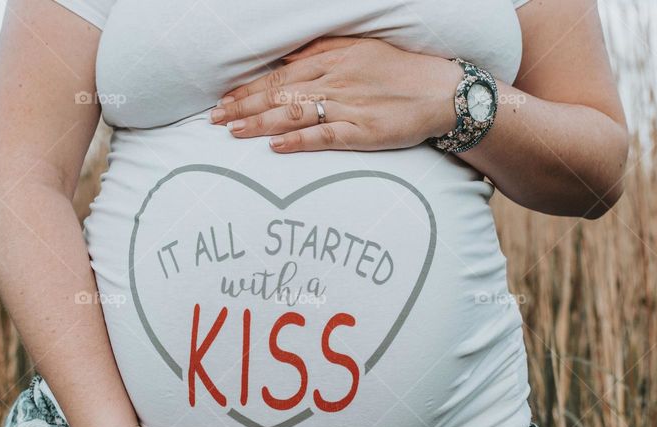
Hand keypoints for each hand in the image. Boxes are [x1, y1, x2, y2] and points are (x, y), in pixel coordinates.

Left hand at [210, 36, 460, 152]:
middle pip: (279, 93)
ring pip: (294, 113)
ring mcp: (348, 107)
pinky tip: (276, 147)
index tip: (224, 99)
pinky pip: (325, 137)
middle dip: (243, 106)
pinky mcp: (363, 132)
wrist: (441, 92)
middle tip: (214, 119)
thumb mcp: (359, 48)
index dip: (248, 88)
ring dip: (261, 123)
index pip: (279, 74)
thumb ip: (323, 51)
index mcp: (331, 60)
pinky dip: (299, 141)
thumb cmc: (399, 70)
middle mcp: (335, 81)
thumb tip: (289, 57)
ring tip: (234, 132)